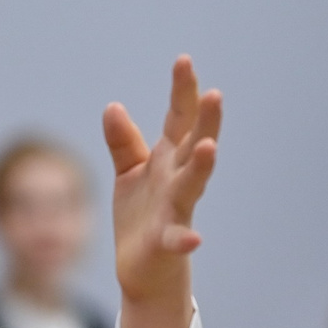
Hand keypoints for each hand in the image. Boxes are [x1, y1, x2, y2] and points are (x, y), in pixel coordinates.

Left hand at [105, 55, 222, 327]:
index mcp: (168, 159)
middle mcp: (177, 179)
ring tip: (210, 146)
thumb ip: (124, 142)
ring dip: (202, 165)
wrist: (142, 267)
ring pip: (193, 184)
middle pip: (193, 144)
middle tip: (214, 93)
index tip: (184, 60)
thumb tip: (113, 106)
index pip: (178, 119)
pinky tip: (194, 239)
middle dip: (204, 120)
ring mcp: (176, 210)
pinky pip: (178, 239)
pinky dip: (185, 239)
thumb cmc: (141, 215)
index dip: (181, 91)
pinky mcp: (168, 241)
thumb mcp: (129, 173)